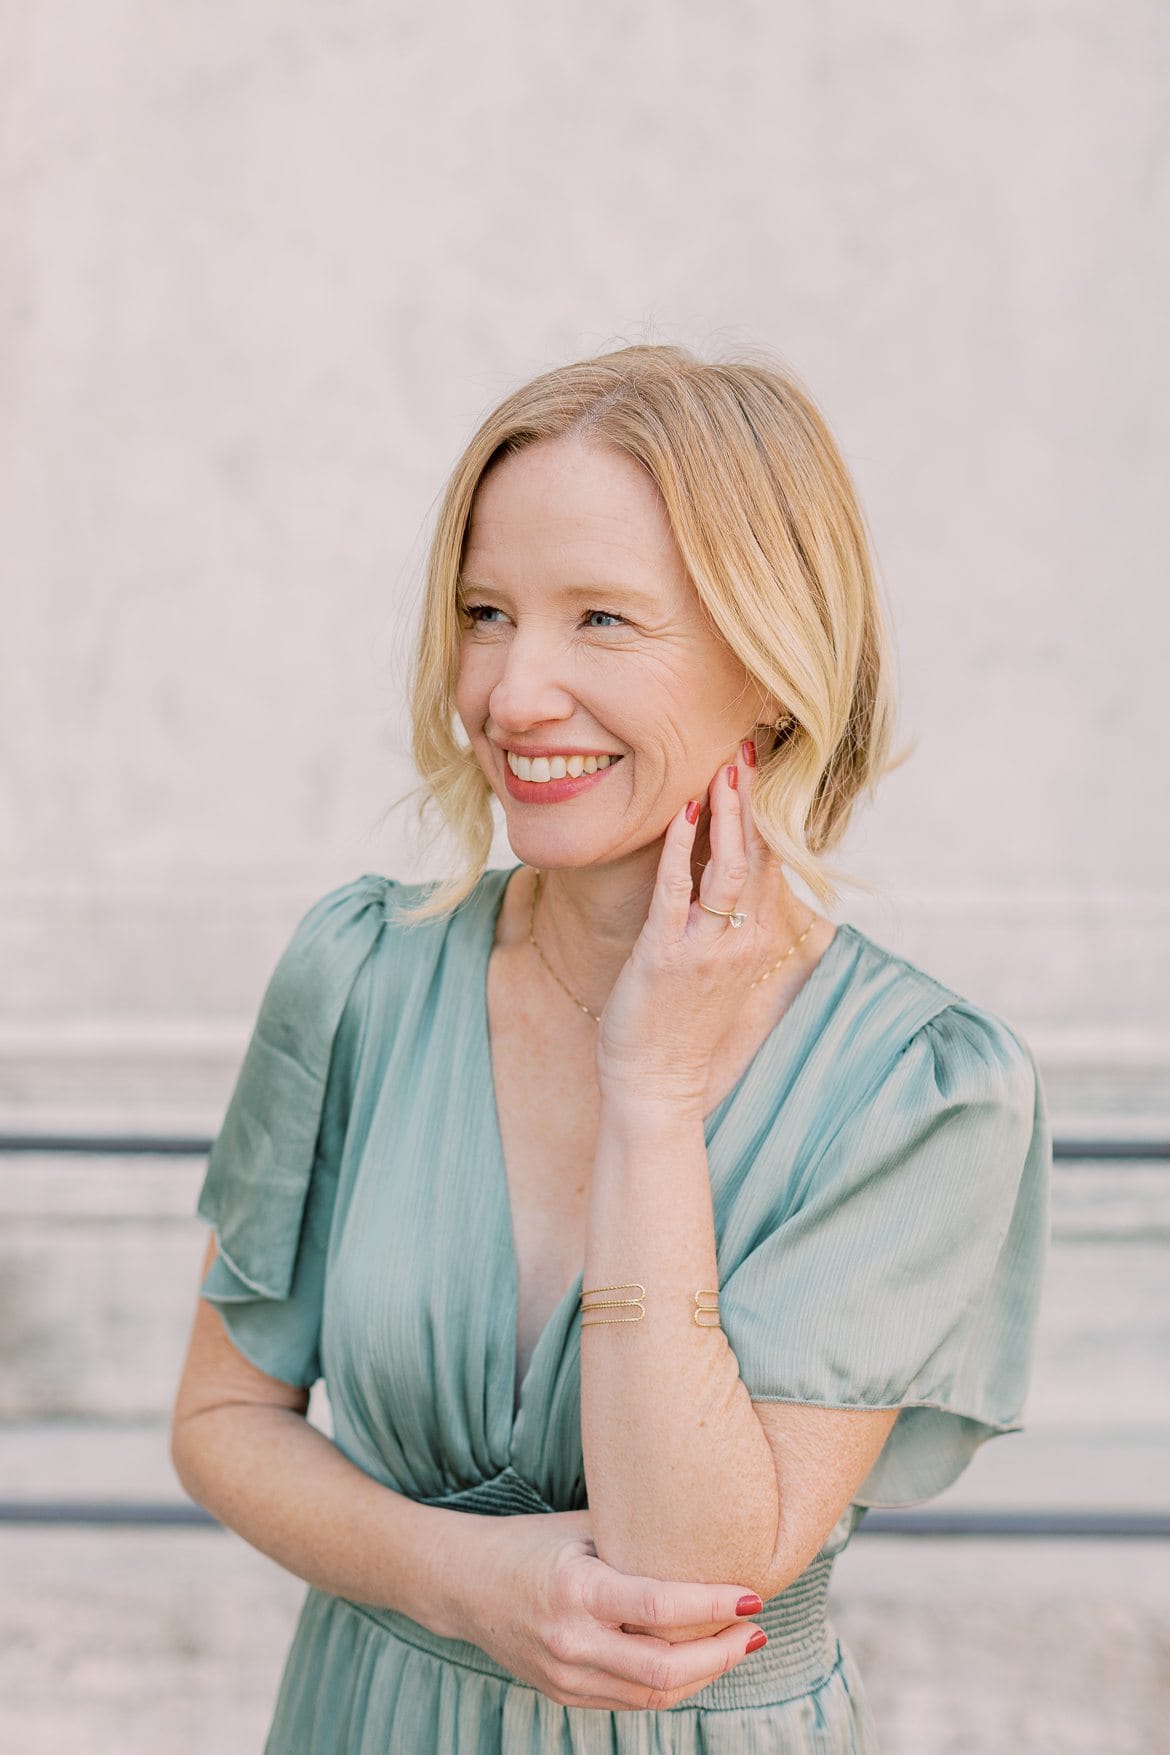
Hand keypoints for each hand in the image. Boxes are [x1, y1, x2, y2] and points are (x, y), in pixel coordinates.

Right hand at [459, 1509, 767, 1711]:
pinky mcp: (566, 1696)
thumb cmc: (529, 1543)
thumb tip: (705, 1533)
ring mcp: (567, 1678)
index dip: (713, 1606)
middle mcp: (572, 1643)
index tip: (752, 1596)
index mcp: (576, 1591)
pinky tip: (698, 1660)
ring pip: (654, 1694)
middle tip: (756, 1630)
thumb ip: (634, 1539)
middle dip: (722, 1654)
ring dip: (705, 1674)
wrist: (464, 1586)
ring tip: (738, 1645)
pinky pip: (633, 1699)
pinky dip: (673, 1682)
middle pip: (665, 1669)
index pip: (659, 1607)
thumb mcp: (579, 1528)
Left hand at [595, 742, 794, 1107]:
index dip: (768, 811)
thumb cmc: (680, 1025)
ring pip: (730, 866)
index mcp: (756, 938)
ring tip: (725, 765)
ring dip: (728, 812)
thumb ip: (725, 920)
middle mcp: (742, 939)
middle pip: (760, 854)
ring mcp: (708, 947)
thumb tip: (719, 869)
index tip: (761, 766)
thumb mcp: (716, 967)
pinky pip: (677, 889)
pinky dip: (680, 846)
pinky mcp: (668, 955)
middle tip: (748, 745)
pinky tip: (680, 809)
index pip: (771, 860)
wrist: (659, 1085)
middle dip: (754, 797)